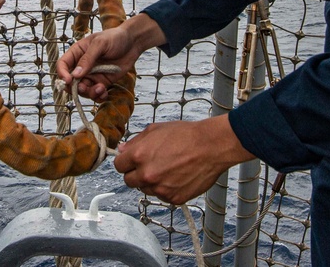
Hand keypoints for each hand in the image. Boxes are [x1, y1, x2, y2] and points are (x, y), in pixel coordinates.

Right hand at [57, 24, 141, 100]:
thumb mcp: (100, 44)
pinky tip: (104, 92)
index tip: (68, 81)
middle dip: (76, 88)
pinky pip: (96, 94)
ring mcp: (92, 75)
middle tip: (84, 88)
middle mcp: (82, 66)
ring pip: (83, 90)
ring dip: (89, 93)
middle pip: (71, 81)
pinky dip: (98, 96)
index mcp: (77, 53)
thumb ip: (88, 59)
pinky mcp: (102, 82)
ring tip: (100, 88)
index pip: (63, 65)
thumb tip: (76, 74)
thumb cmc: (115, 38)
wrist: (133, 42)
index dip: (62, 74)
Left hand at [113, 115, 254, 204]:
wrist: (211, 146)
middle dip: (135, 173)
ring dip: (151, 182)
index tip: (132, 161)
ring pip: (145, 189)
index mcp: (139, 155)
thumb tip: (121, 150)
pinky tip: (176, 176)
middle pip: (128, 181)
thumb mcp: (156, 130)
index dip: (125, 162)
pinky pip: (161, 196)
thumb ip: (135, 141)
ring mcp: (160, 189)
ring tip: (167, 169)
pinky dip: (166, 189)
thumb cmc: (185, 135)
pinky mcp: (173, 198)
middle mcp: (147, 175)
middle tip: (150, 165)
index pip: (118, 166)